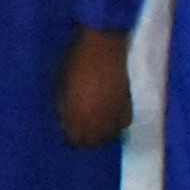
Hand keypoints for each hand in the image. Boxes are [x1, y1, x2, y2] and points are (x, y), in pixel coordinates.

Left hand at [56, 25, 133, 150]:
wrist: (103, 46)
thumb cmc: (76, 62)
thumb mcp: (61, 86)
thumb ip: (63, 109)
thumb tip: (65, 123)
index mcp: (78, 119)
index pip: (74, 142)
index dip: (69, 135)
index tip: (67, 128)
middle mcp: (98, 125)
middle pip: (91, 143)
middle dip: (84, 137)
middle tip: (78, 125)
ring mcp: (115, 119)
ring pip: (107, 137)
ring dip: (100, 133)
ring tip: (93, 121)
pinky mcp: (128, 109)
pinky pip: (120, 126)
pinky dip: (113, 124)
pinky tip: (107, 114)